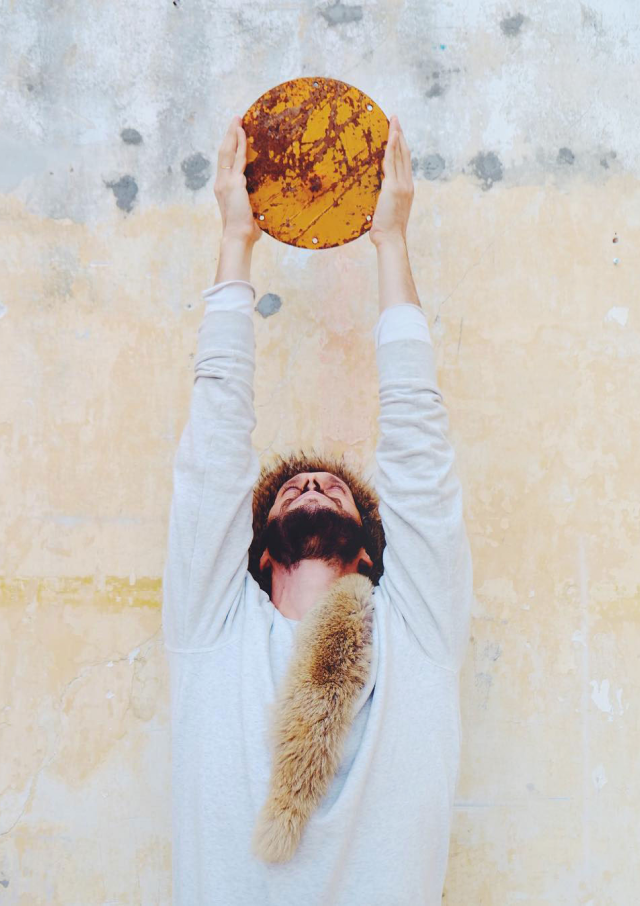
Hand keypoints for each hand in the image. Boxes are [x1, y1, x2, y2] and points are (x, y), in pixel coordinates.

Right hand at [214, 115, 261, 244]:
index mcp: (224, 188)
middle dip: (229, 134)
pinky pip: (238, 158)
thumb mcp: (250, 211)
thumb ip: (254, 201)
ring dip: (233, 134)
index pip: (225, 162)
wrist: (238, 237)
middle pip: (223, 152)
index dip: (229, 147)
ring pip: (228, 151)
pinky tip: (244, 134)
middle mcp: (221, 182)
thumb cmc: (247, 230)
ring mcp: (226, 182)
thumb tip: (266, 200)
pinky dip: (240, 144)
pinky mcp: (233, 183)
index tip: (235, 135)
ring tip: (238, 120)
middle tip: (236, 119)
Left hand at [369, 115, 413, 248]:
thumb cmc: (385, 231)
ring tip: (393, 120)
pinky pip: (392, 162)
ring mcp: (401, 185)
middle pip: (405, 154)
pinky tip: (390, 135)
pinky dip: (392, 147)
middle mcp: (407, 185)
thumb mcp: (384, 212)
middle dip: (401, 135)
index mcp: (406, 190)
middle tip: (396, 118)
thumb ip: (381, 201)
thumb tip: (372, 197)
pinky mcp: (393, 187)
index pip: (404, 163)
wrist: (391, 240)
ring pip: (400, 154)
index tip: (398, 134)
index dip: (401, 147)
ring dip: (397, 135)